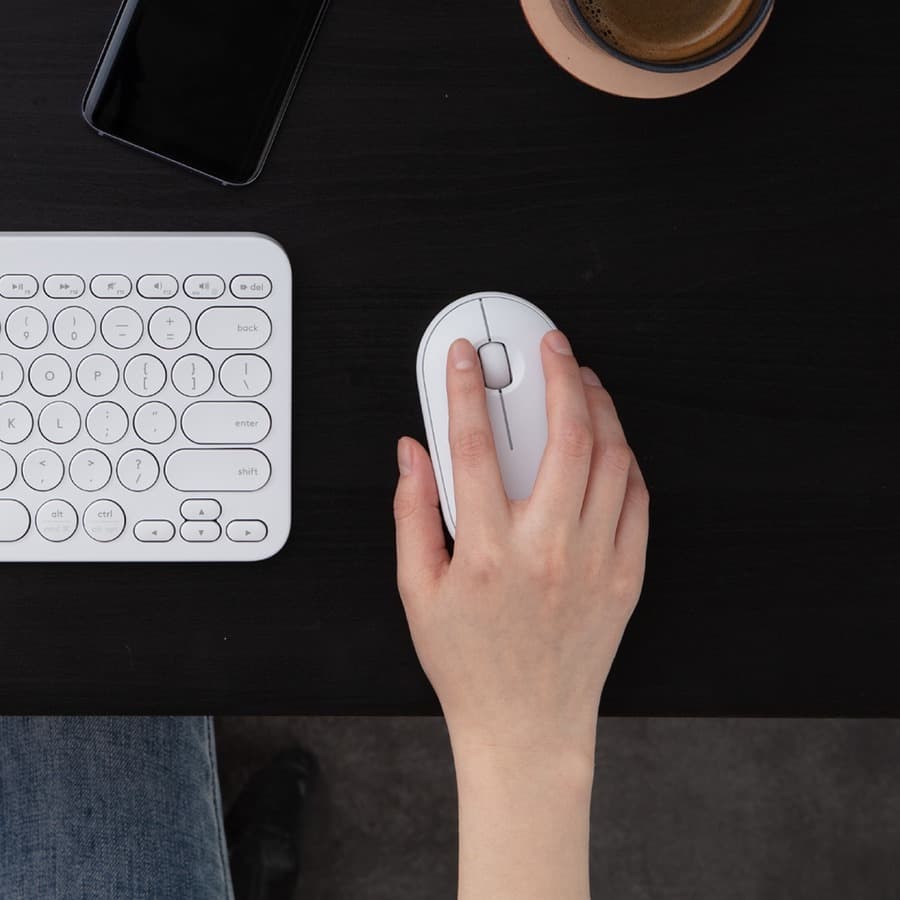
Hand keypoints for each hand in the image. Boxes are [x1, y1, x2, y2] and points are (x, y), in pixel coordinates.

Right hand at [394, 330, 648, 764]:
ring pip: (611, 460)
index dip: (465, 389)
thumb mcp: (417, 591)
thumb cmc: (470, 663)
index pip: (473, 446)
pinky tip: (610, 442)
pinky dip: (626, 460)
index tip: (466, 357)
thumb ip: (412, 514)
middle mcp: (547, 549)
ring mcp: (595, 561)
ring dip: (599, 409)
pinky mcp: (625, 576)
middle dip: (558, 375)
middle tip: (550, 346)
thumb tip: (412, 455)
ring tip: (583, 383)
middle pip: (564, 437)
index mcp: (487, 551)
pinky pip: (638, 500)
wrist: (526, 726)